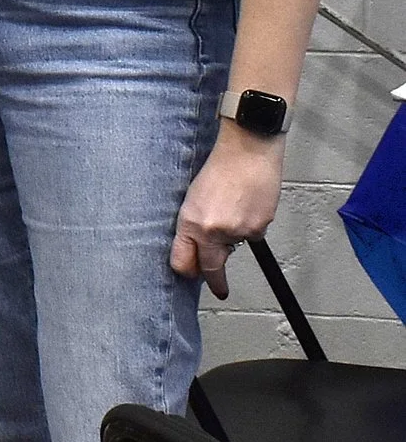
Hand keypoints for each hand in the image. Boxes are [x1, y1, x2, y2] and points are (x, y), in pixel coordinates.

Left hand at [171, 126, 284, 297]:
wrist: (248, 152)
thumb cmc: (218, 168)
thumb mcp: (193, 198)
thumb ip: (194, 225)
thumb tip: (201, 247)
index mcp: (190, 222)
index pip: (183, 261)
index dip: (188, 271)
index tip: (193, 277)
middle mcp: (212, 232)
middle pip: (211, 268)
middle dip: (216, 282)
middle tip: (220, 290)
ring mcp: (237, 232)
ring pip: (235, 247)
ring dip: (233, 237)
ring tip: (233, 209)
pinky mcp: (259, 228)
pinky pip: (252, 235)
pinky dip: (250, 226)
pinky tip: (247, 206)